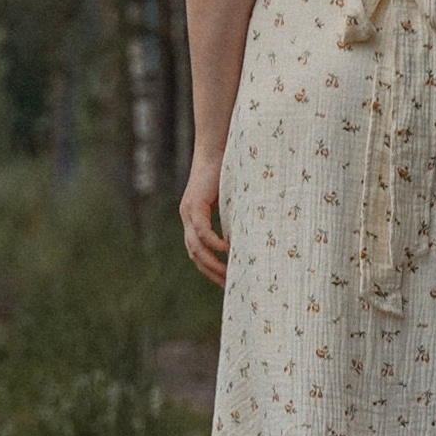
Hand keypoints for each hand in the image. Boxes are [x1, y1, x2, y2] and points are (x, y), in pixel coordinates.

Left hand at [180, 153, 231, 287]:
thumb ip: (232, 217)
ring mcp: (188, 212)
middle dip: (211, 273)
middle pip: (194, 255)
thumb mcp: (230, 200)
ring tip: (229, 276)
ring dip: (212, 264)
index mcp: (193, 218)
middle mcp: (187, 218)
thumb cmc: (227, 170)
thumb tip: (248, 235)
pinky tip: (228, 252)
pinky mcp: (195, 204)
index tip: (225, 282)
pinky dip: (214, 244)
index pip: (197, 252)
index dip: (209, 269)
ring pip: (196, 247)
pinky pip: (202, 231)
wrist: (217, 147)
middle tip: (228, 288)